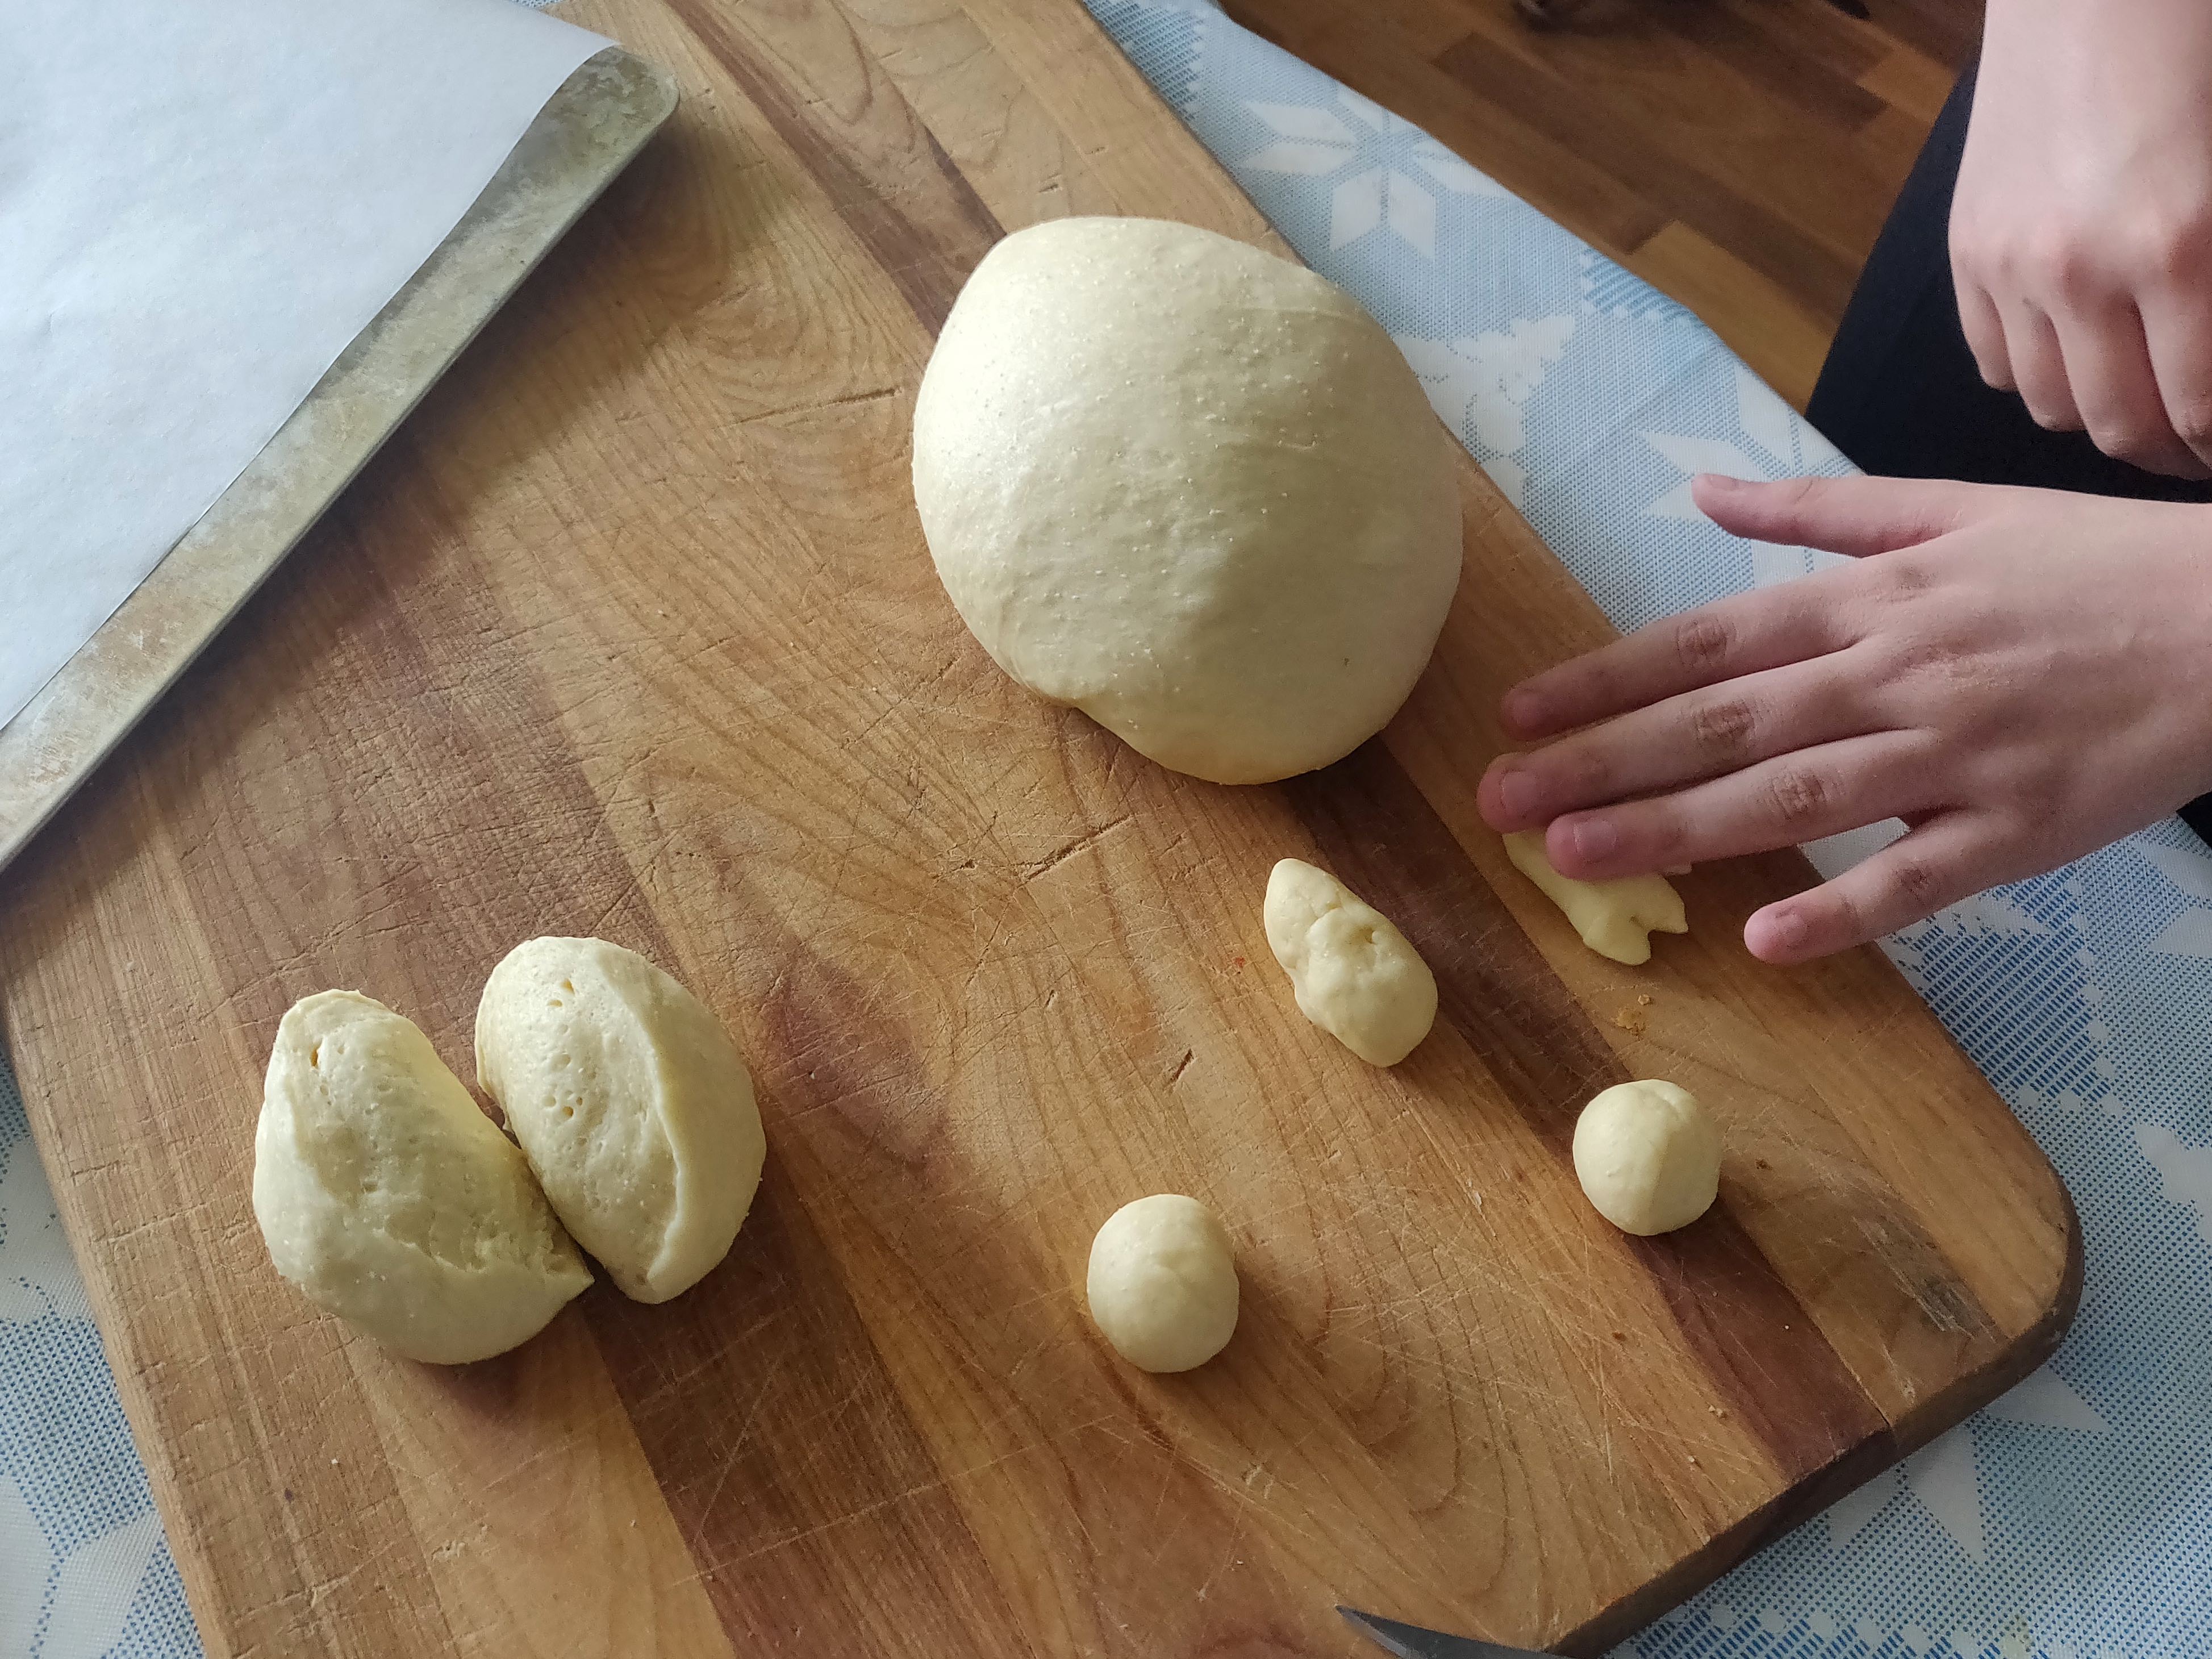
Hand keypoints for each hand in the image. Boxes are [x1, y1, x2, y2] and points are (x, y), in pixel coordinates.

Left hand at [1477, 474, 2211, 962]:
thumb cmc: (2089, 564)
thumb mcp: (1951, 508)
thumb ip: (1818, 511)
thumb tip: (1704, 490)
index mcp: (1874, 600)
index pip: (1709, 641)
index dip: (1606, 678)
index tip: (1517, 713)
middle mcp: (1897, 674)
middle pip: (1726, 723)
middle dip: (1604, 761)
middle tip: (1500, 802)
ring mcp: (1958, 756)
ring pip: (1796, 799)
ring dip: (1678, 829)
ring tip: (1577, 857)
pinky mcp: (2023, 829)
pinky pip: (1922, 878)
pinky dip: (1845, 909)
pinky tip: (1763, 940)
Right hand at [1951, 0, 2211, 476]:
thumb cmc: (2194, 59)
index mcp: (2178, 247)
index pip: (2198, 410)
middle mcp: (2082, 272)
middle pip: (2118, 427)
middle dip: (2167, 452)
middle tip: (2193, 449)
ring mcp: (2011, 266)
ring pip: (2050, 406)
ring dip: (2099, 416)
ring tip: (2135, 401)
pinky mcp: (1966, 252)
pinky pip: (1995, 361)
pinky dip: (2036, 374)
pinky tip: (2074, 348)